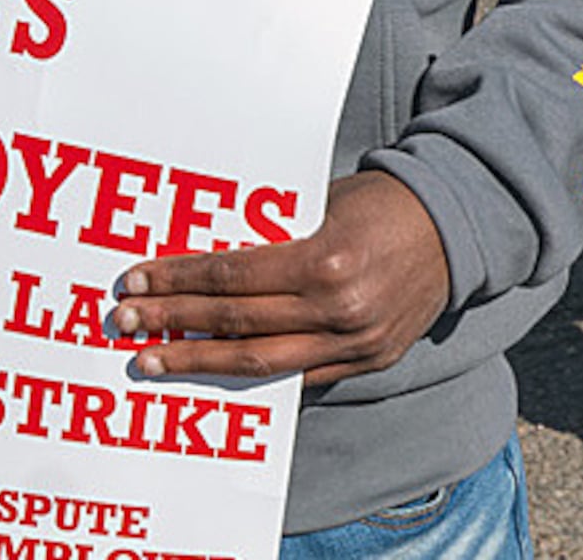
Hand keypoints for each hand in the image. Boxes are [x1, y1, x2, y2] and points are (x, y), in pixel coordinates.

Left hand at [106, 169, 448, 385]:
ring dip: (197, 362)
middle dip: (172, 323)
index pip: (232, 279)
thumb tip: (204, 259)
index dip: (178, 282)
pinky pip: (295, 378)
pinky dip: (250, 379)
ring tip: (152, 361)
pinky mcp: (366, 363)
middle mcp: (337, 309)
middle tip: (125, 322)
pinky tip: (211, 375)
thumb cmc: (382, 203)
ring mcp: (353, 344)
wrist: (457, 226)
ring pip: (257, 363)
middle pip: (235, 323)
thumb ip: (272, 236)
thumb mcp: (323, 204)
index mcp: (325, 261)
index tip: (136, 281)